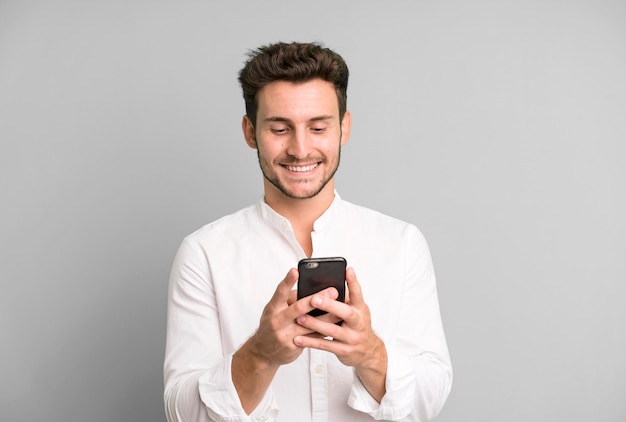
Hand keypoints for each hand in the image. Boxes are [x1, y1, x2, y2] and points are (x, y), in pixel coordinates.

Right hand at [232, 269, 340, 413]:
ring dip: (327, 317)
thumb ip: (290, 300)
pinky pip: (312, 337)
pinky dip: (325, 330)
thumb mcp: (275, 310)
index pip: (280, 292)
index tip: (295, 270)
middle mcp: (277, 321)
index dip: (287, 281)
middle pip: (298, 308)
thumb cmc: (274, 324)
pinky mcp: (293, 347)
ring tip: (341, 308)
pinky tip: (336, 324)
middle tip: (333, 291)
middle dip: (316, 299)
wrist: (264, 352)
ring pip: (309, 324)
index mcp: (273, 308)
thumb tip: (311, 289)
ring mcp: (285, 335)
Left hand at [293, 267, 387, 401]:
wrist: (368, 353)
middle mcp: (358, 323)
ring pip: (332, 330)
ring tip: (299, 318)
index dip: (353, 282)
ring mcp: (351, 338)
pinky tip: (298, 339)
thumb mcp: (359, 310)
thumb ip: (349, 296)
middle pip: (345, 313)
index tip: (346, 270)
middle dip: (329, 305)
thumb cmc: (358, 325)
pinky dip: (311, 342)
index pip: (358, 294)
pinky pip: (325, 345)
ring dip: (315, 324)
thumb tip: (340, 276)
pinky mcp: (343, 351)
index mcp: (361, 310)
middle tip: (314, 298)